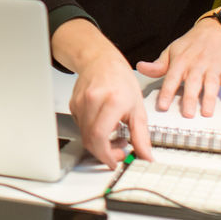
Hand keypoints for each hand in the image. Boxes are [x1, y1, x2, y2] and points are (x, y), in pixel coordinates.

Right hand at [69, 49, 152, 168]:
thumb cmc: (120, 79)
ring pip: (85, 135)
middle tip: (118, 152)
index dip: (105, 154)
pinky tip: (104, 125)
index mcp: (111, 101)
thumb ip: (141, 136)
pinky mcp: (74, 105)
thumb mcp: (138, 108)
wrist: (101, 60)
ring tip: (115, 135)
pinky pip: (81, 127)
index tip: (115, 161)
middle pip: (90, 139)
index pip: (100, 136)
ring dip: (99, 143)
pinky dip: (92, 132)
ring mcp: (80, 103)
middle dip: (104, 153)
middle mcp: (92, 101)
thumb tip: (146, 156)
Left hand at [135, 20, 220, 117]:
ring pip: (211, 84)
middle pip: (193, 83)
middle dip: (190, 99)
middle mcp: (197, 65)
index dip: (167, 92)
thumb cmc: (192, 43)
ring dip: (210, 98)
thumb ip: (158, 65)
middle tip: (187, 113)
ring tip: (207, 112)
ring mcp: (213, 67)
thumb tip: (141, 68)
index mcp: (181, 62)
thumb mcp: (172, 51)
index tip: (163, 105)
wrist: (215, 29)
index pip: (172, 78)